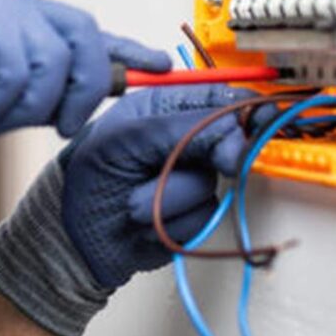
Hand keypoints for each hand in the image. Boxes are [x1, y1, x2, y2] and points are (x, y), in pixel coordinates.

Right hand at [0, 0, 170, 142]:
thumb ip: (34, 92)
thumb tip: (84, 102)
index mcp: (12, 16)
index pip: (81, 28)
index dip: (122, 48)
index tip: (159, 66)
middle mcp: (6, 2)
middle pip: (82, 36)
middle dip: (82, 91)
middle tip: (61, 128)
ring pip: (50, 64)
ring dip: (17, 110)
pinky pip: (12, 73)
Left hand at [60, 84, 250, 288]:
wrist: (73, 238)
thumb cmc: (85, 178)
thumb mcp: (124, 141)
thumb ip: (179, 130)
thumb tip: (232, 130)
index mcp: (160, 108)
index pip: (214, 98)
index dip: (242, 108)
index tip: (262, 118)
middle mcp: (179, 139)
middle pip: (225, 140)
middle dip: (213, 154)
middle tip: (217, 161)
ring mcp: (188, 177)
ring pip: (211, 184)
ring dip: (169, 197)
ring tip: (134, 201)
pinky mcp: (193, 213)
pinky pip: (203, 216)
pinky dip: (173, 222)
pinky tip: (145, 223)